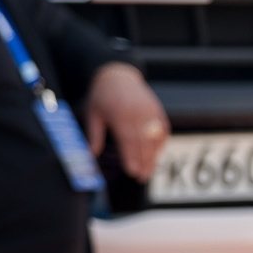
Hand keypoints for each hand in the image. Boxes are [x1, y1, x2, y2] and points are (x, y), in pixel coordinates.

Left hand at [85, 63, 169, 182]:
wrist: (118, 74)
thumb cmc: (102, 96)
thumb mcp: (93, 114)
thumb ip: (94, 136)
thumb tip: (90, 156)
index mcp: (120, 113)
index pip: (127, 139)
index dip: (131, 156)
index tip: (132, 172)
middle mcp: (138, 112)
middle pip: (143, 141)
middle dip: (143, 161)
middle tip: (141, 178)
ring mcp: (150, 110)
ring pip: (154, 138)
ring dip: (153, 157)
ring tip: (148, 173)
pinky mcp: (157, 110)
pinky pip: (162, 130)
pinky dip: (160, 144)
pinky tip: (155, 157)